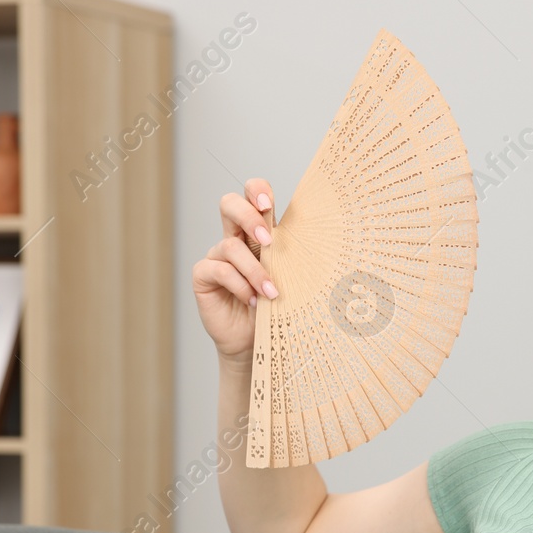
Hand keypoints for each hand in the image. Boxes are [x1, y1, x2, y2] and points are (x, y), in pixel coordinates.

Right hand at [193, 178, 280, 363]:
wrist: (257, 341)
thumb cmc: (277, 307)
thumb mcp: (291, 278)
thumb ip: (294, 258)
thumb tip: (327, 243)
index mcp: (258, 231)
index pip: (252, 196)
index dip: (256, 191)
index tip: (269, 206)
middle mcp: (235, 238)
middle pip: (229, 204)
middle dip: (247, 215)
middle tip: (267, 240)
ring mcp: (217, 256)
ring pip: (229, 245)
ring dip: (254, 269)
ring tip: (271, 293)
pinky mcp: (204, 276)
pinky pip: (217, 269)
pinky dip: (238, 285)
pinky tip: (252, 300)